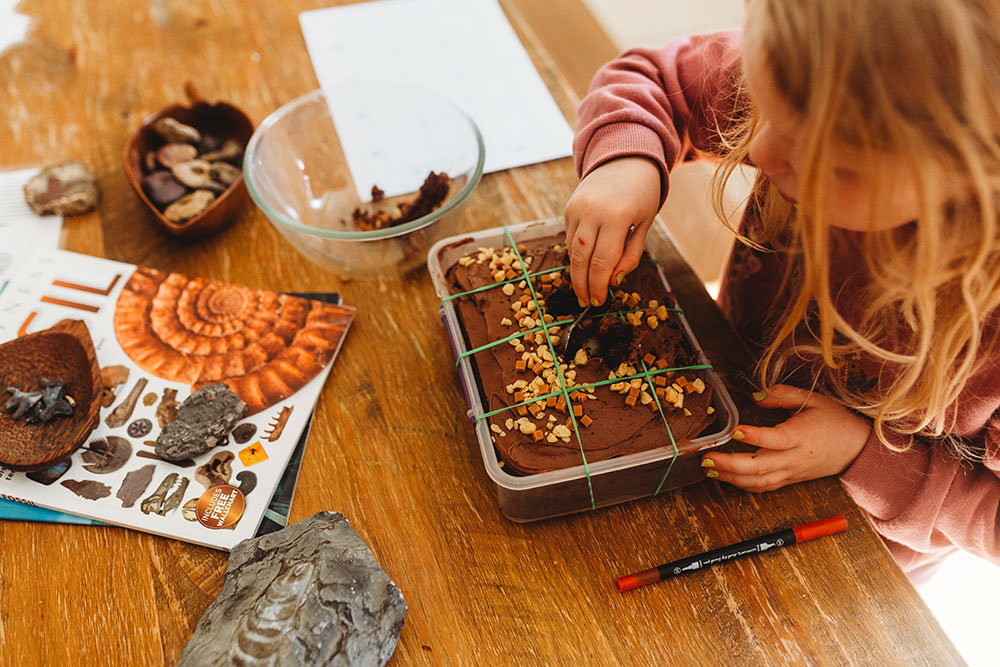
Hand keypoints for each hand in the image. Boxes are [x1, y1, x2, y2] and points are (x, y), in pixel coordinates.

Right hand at [564, 157, 660, 305]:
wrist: (626, 158)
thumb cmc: (642, 194)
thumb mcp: (645, 223)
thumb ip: (630, 254)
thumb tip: (613, 281)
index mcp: (617, 217)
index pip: (602, 262)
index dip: (599, 286)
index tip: (600, 301)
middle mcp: (593, 212)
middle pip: (582, 259)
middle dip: (583, 285)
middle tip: (587, 302)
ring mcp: (577, 208)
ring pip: (572, 250)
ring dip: (577, 272)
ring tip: (584, 288)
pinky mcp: (569, 208)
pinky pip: (570, 238)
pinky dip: (575, 254)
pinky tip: (583, 264)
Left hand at [701, 384, 871, 492]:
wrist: (858, 449)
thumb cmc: (836, 421)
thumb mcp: (813, 399)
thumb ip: (783, 395)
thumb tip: (756, 395)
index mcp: (802, 436)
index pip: (776, 439)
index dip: (755, 436)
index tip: (735, 430)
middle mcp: (795, 458)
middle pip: (761, 467)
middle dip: (730, 464)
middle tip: (707, 458)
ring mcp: (791, 472)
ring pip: (759, 482)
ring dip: (731, 477)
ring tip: (709, 468)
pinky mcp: (790, 480)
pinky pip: (764, 487)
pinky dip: (743, 485)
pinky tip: (725, 477)